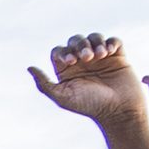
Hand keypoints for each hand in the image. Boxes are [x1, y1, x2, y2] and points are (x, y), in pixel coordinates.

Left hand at [27, 34, 148, 130]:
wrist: (119, 111)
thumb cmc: (90, 106)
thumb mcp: (63, 97)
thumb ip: (44, 84)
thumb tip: (29, 68)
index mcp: (67, 70)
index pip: (59, 51)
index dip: (63, 52)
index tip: (71, 62)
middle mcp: (82, 62)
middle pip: (76, 41)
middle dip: (80, 45)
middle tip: (87, 58)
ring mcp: (100, 58)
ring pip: (94, 38)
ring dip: (95, 42)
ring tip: (100, 55)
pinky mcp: (118, 57)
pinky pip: (113, 41)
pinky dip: (111, 42)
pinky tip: (109, 52)